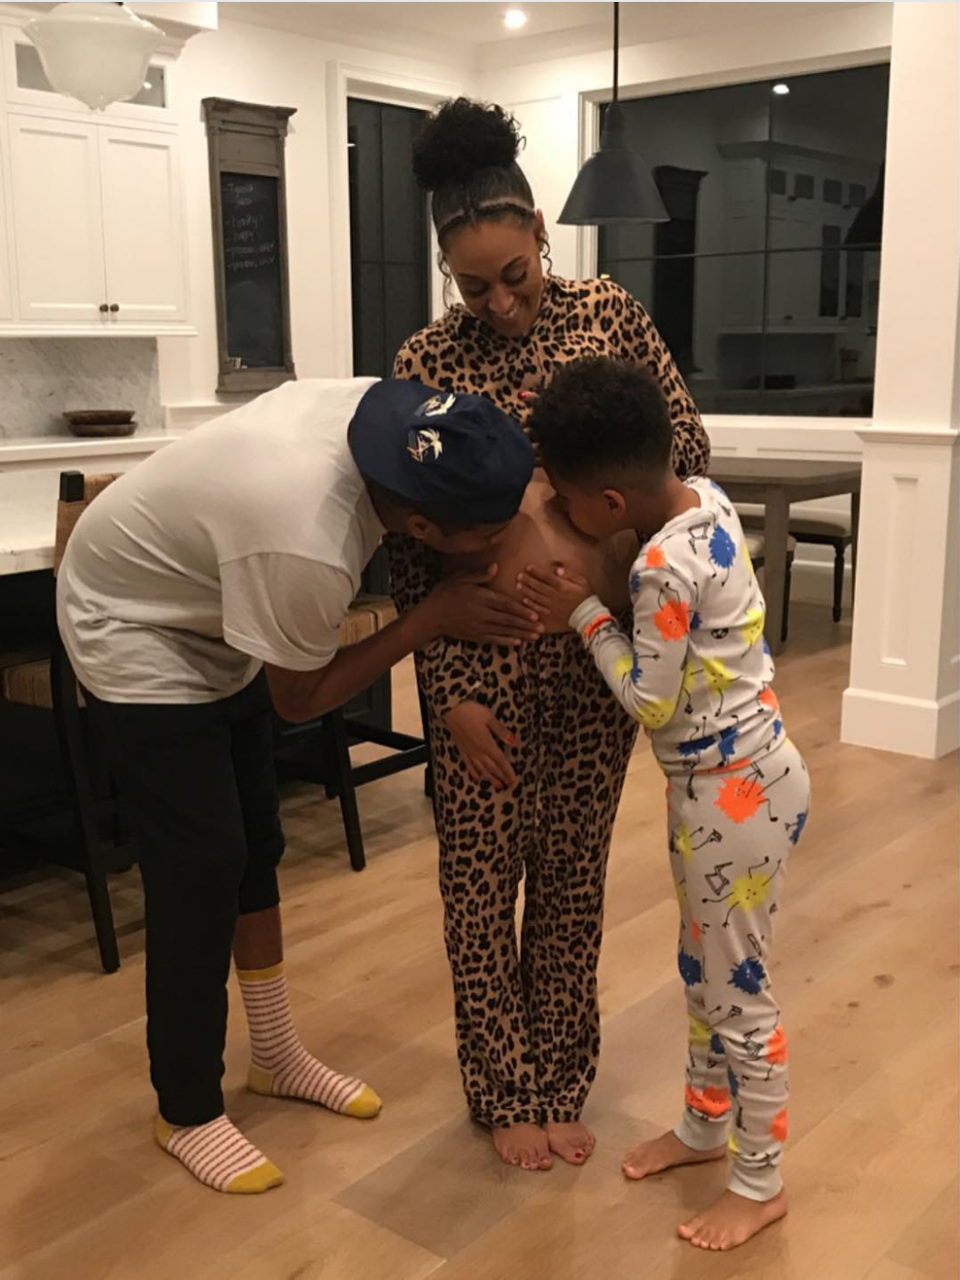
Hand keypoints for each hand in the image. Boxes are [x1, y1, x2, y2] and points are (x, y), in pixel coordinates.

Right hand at [422, 566, 542, 645]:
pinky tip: (517, 643)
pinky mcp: (475, 636)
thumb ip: (479, 575)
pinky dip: (506, 641)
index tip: (535, 614)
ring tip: (535, 637)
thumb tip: (495, 567)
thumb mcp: (460, 578)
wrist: (431, 616)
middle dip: (526, 625)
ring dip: (521, 634)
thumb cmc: (446, 593)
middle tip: (542, 629)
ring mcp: (479, 627)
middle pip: (508, 620)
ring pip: (504, 631)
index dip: (521, 610)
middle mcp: (482, 614)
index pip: (505, 605)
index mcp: (481, 598)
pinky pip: (493, 639)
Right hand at [445, 701, 517, 789]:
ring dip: (490, 777)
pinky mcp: (461, 748)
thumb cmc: (471, 711)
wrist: (451, 709)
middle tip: (508, 785)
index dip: (508, 771)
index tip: (514, 780)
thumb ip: (500, 731)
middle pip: (492, 767)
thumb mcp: (489, 718)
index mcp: (487, 744)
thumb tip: (512, 741)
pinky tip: (476, 777)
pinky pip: (468, 764)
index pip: (500, 761)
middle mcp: (478, 750)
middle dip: (501, 776)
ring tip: (497, 785)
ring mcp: (469, 751)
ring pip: (481, 768)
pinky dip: (473, 772)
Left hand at [516, 563, 592, 627]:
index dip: (536, 571)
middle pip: (538, 586)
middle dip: (527, 580)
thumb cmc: (586, 597)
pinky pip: (538, 610)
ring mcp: (552, 607)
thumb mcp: (582, 582)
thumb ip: (570, 574)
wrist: (589, 617)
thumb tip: (557, 569)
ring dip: (526, 591)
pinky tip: (524, 601)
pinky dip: (530, 605)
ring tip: (518, 586)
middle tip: (518, 575)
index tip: (528, 567)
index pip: (546, 577)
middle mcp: (555, 596)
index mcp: (562, 586)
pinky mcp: (551, 617)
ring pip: (536, 597)